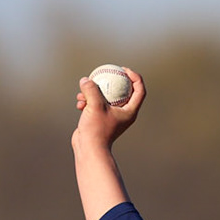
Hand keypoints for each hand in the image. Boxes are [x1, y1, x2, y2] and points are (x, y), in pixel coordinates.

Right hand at [73, 68, 144, 219]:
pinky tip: (79, 103)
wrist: (89, 150)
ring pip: (105, 97)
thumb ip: (91, 90)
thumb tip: (85, 79)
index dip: (135, 76)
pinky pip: (95, 105)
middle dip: (112, 81)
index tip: (123, 69)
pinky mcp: (100, 119)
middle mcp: (123, 114)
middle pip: (123, 91)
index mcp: (130, 111)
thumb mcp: (95, 106)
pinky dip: (88, 102)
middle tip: (106, 72)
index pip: (139, 90)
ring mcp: (111, 117)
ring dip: (94, 92)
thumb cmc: (96, 130)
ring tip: (83, 93)